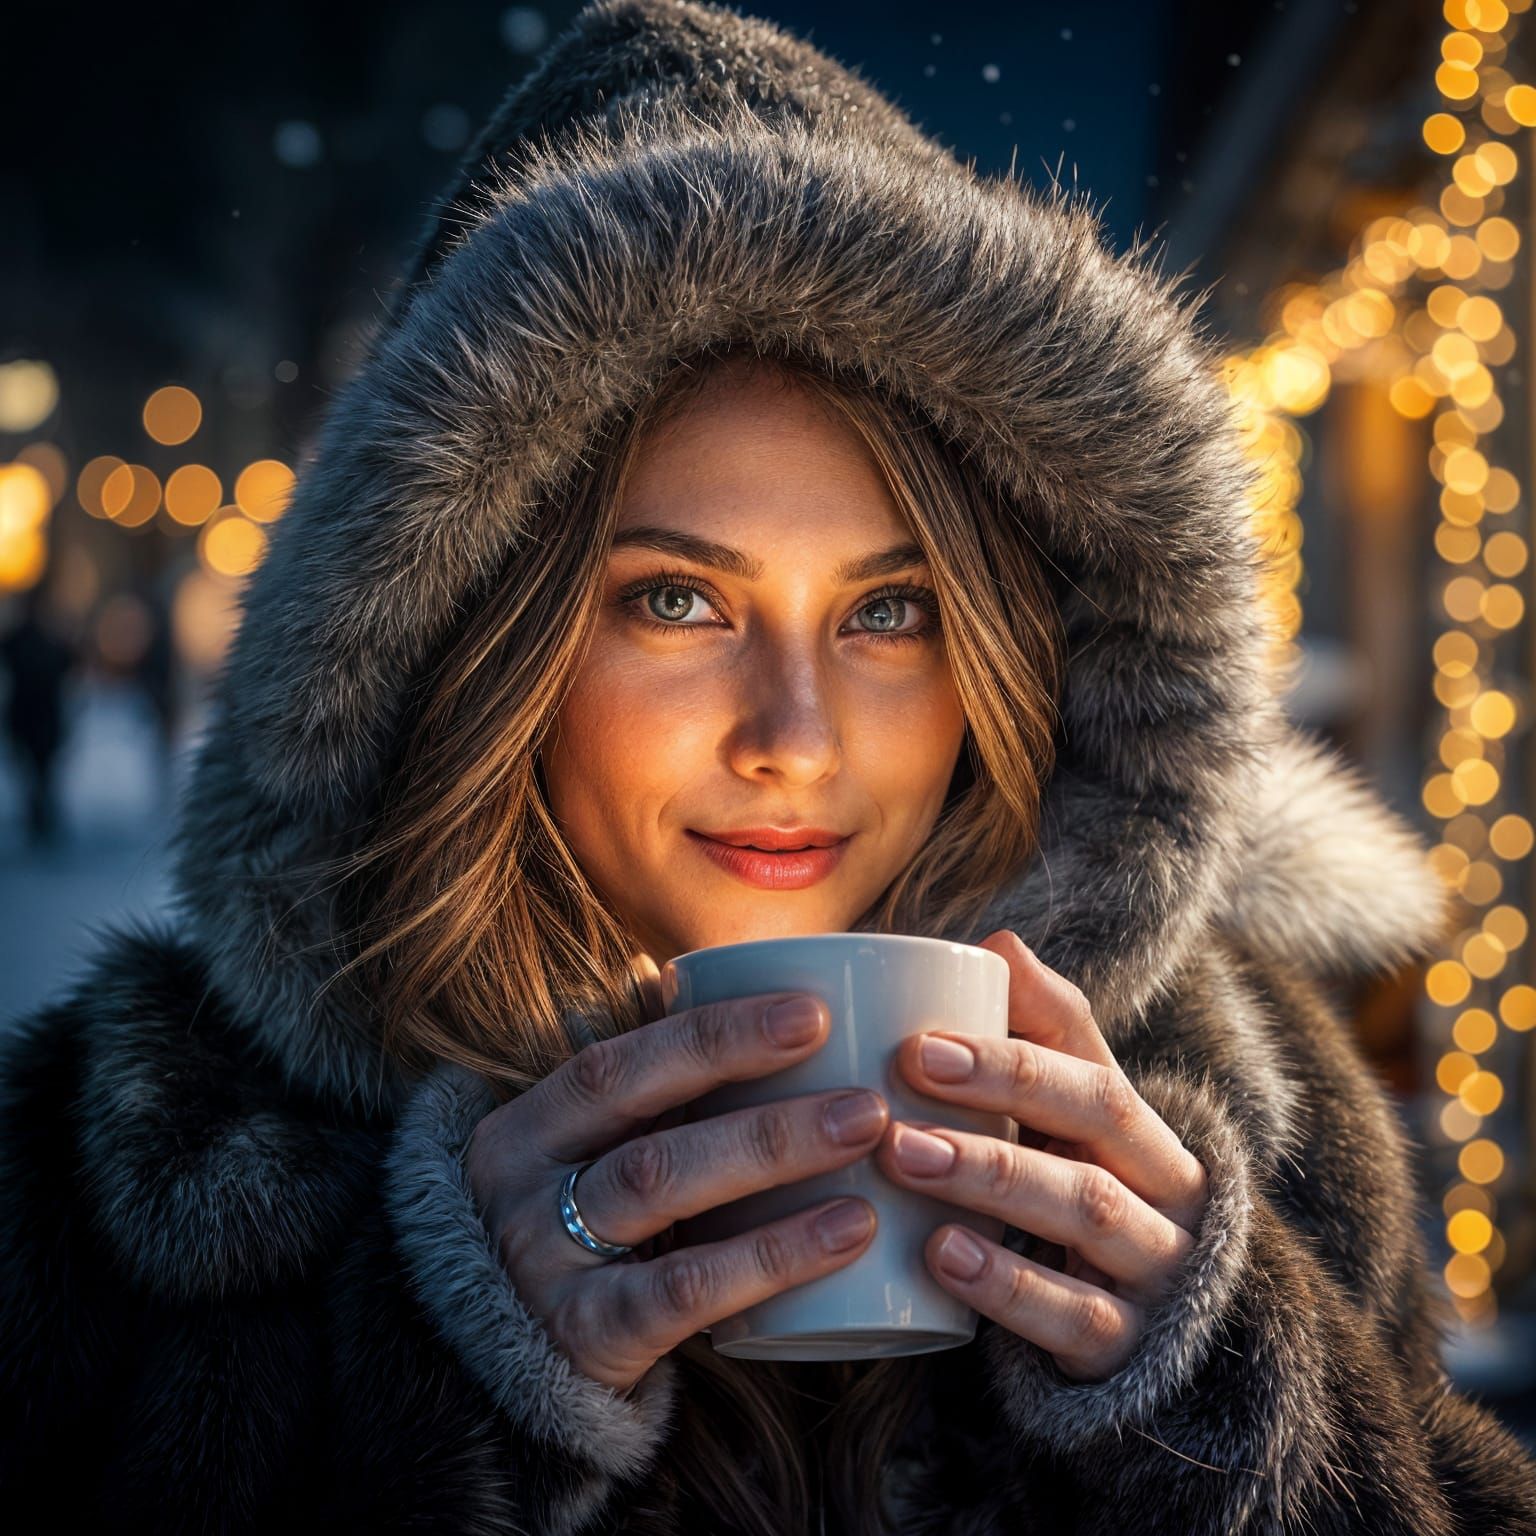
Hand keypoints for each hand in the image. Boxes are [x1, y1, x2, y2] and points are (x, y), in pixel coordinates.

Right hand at [465, 987, 887, 1396]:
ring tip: (867, 1141)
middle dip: (761, 1104)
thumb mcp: (582, 1155)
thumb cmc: (571, 1232)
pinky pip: (685, 1294)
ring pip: (663, 1193)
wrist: (496, 1368)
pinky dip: (772, 1257)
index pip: (617, 1065)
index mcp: (527, 1129)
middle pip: (648, 1132)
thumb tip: (717, 979)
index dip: (713, 1035)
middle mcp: (523, 1192)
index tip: (812, 1014)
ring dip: (773, 1160)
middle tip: (865, 1094)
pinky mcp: (585, 1340)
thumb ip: (643, 1089)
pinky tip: (846, 1233)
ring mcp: (547, 1269)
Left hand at [873, 929, 1210, 1383]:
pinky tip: (939, 1258)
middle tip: (903, 1086)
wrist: (1141, 1342)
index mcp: (1141, 1130)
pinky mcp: (1128, 1348)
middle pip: (1098, 1122)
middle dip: (1003, 1089)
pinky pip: (1076, 1316)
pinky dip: (1006, 1285)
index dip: (1010, 1053)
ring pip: (1087, 1211)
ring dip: (989, 1178)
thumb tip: (996, 942)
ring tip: (905, 1158)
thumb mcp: (1066, 1123)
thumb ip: (1038, 1034)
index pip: (1092, 1070)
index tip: (918, 1043)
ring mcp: (1153, 1270)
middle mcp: (1164, 1191)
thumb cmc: (1077, 1200)